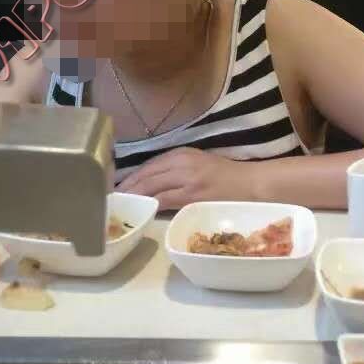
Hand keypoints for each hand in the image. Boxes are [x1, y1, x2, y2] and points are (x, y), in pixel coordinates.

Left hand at [116, 148, 256, 209]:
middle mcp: (181, 163)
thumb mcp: (199, 164)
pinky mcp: (192, 195)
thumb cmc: (228, 178)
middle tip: (110, 198)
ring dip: (133, 196)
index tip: (116, 187)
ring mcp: (186, 179)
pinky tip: (141, 210)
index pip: (148, 165)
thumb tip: (151, 185)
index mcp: (182, 154)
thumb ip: (176, 171)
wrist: (253, 185)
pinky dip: (150, 204)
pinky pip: (163, 199)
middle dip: (126, 187)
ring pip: (150, 187)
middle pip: (145, 175)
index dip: (130, 177)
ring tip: (119, 205)